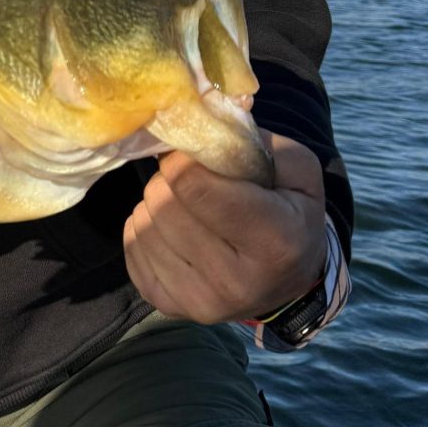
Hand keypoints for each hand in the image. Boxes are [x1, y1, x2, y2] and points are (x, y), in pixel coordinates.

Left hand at [123, 133, 327, 324]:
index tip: (192, 156)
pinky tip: (173, 230)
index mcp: (276, 242)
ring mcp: (201, 302)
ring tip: (187, 206)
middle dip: (171, 180)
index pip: (195, 187)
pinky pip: (132, 247)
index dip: (185, 160)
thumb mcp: (295, 169)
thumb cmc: (289, 212)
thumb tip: (196, 119)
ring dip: (157, 204)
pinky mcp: (171, 307)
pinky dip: (146, 229)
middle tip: (192, 181)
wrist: (287, 278)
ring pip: (144, 224)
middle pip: (164, 204)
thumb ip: (250, 140)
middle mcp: (238, 283)